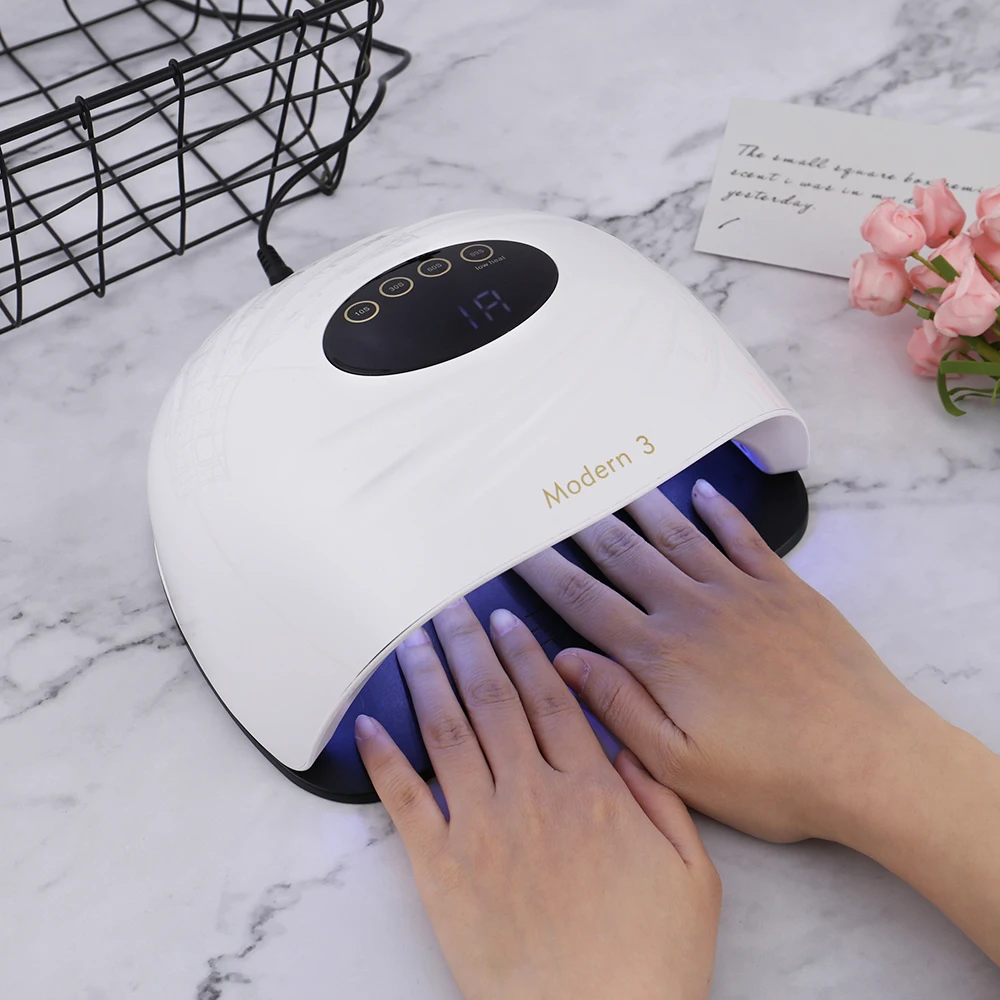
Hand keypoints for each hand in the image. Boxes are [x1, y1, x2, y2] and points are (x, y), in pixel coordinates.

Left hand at [356, 599, 719, 999]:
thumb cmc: (647, 961)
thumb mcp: (692, 874)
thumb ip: (660, 798)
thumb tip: (623, 741)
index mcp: (592, 793)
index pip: (552, 701)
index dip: (526, 655)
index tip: (507, 621)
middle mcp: (532, 797)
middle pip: (495, 701)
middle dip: (472, 646)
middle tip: (454, 607)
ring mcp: (482, 829)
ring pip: (450, 732)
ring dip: (430, 680)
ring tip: (416, 641)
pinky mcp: (441, 868)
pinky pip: (405, 801)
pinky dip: (383, 759)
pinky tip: (368, 725)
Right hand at [515, 479, 933, 847]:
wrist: (871, 759)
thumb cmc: (771, 776)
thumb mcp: (680, 765)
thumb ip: (619, 707)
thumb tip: (566, 658)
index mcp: (661, 655)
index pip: (587, 603)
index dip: (547, 573)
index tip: (519, 548)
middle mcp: (694, 611)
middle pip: (626, 558)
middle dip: (585, 529)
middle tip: (557, 500)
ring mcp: (743, 594)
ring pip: (680, 538)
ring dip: (644, 509)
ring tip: (615, 484)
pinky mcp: (787, 591)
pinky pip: (744, 538)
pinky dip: (719, 511)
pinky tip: (701, 492)